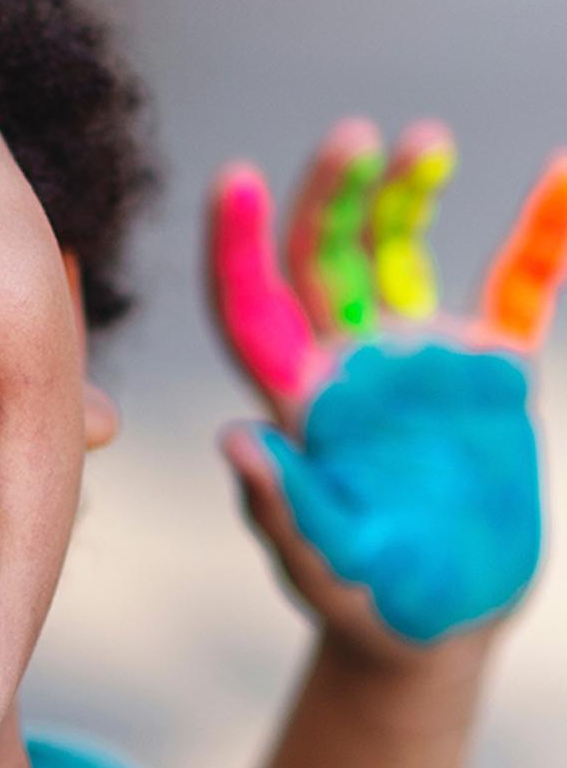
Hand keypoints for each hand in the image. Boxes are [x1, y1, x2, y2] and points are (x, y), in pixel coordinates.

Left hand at [206, 118, 566, 670]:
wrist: (435, 628)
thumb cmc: (363, 605)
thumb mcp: (323, 566)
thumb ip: (284, 507)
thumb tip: (233, 439)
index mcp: (298, 406)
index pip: (253, 310)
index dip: (238, 247)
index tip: (234, 180)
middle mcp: (349, 367)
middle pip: (326, 260)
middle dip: (332, 196)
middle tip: (355, 139)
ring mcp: (418, 363)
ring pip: (403, 254)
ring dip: (409, 194)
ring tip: (425, 142)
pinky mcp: (490, 375)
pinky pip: (521, 286)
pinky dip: (545, 234)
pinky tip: (564, 176)